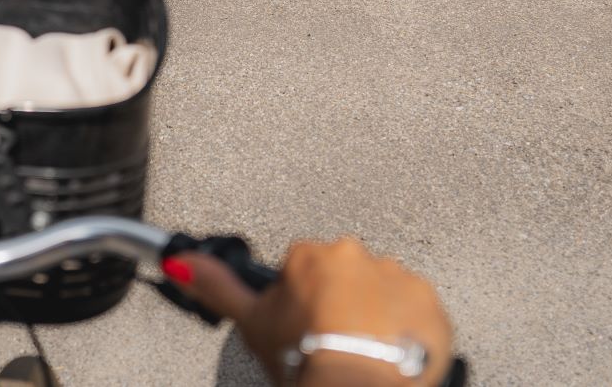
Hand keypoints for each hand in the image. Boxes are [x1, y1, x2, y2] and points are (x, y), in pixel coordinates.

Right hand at [167, 236, 453, 386]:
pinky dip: (407, 332)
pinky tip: (390, 356)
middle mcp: (357, 256)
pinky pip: (417, 314)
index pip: (302, 268)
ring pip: (382, 293)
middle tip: (330, 342)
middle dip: (339, 303)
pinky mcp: (430, 306)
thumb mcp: (252, 323)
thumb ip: (216, 286)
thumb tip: (180, 260)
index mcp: (312, 254)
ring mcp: (398, 278)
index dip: (300, 301)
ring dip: (374, 315)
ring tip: (361, 353)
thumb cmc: (307, 358)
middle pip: (345, 277)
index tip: (302, 327)